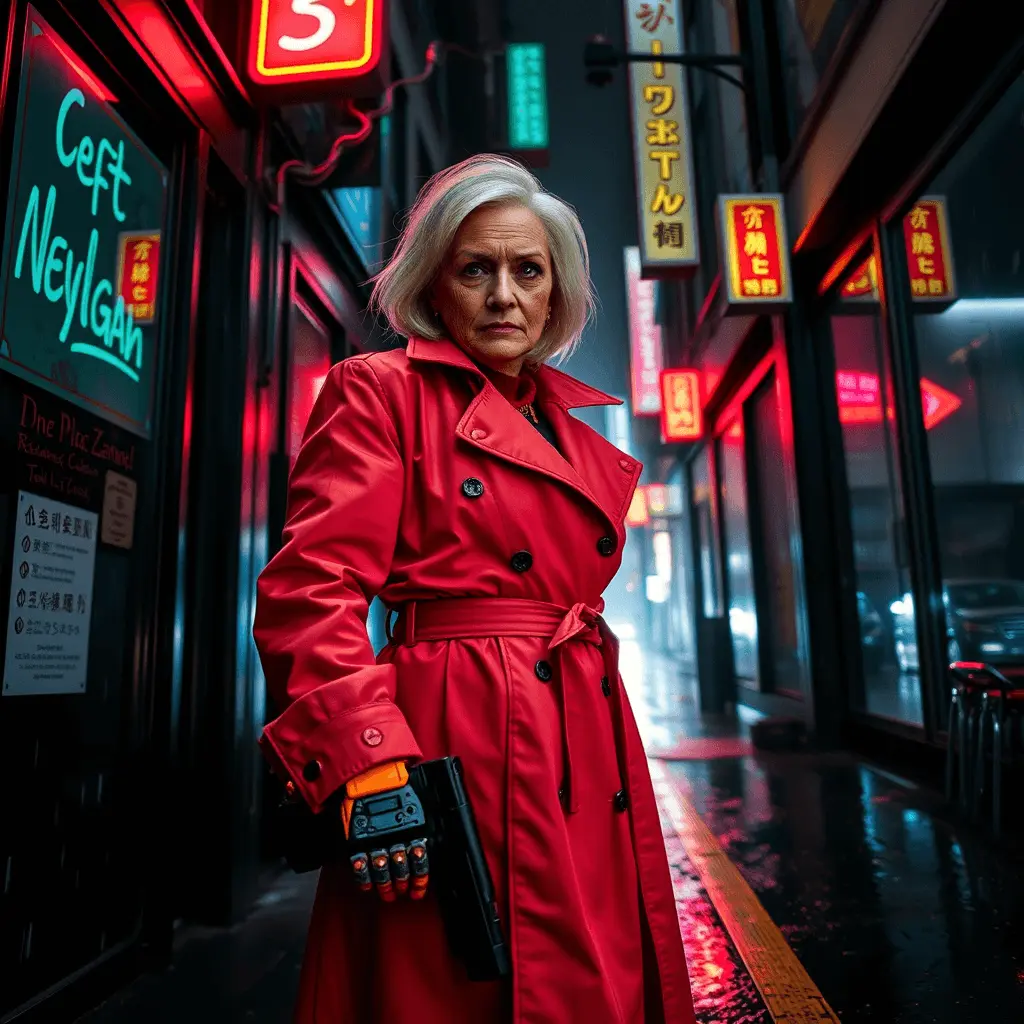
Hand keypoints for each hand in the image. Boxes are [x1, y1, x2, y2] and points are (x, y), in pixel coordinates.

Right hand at [342, 762, 428, 901]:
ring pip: (382, 871)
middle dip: (401, 883)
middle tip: (401, 892)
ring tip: (387, 894)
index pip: (420, 861)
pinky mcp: (357, 840)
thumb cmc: (398, 780)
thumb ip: (421, 818)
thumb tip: (430, 835)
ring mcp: (375, 840)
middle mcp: (395, 837)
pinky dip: (363, 878)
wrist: (369, 771)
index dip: (420, 879)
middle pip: (400, 869)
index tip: (418, 890)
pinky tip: (367, 886)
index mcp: (413, 828)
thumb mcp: (417, 798)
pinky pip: (360, 865)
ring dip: (385, 885)